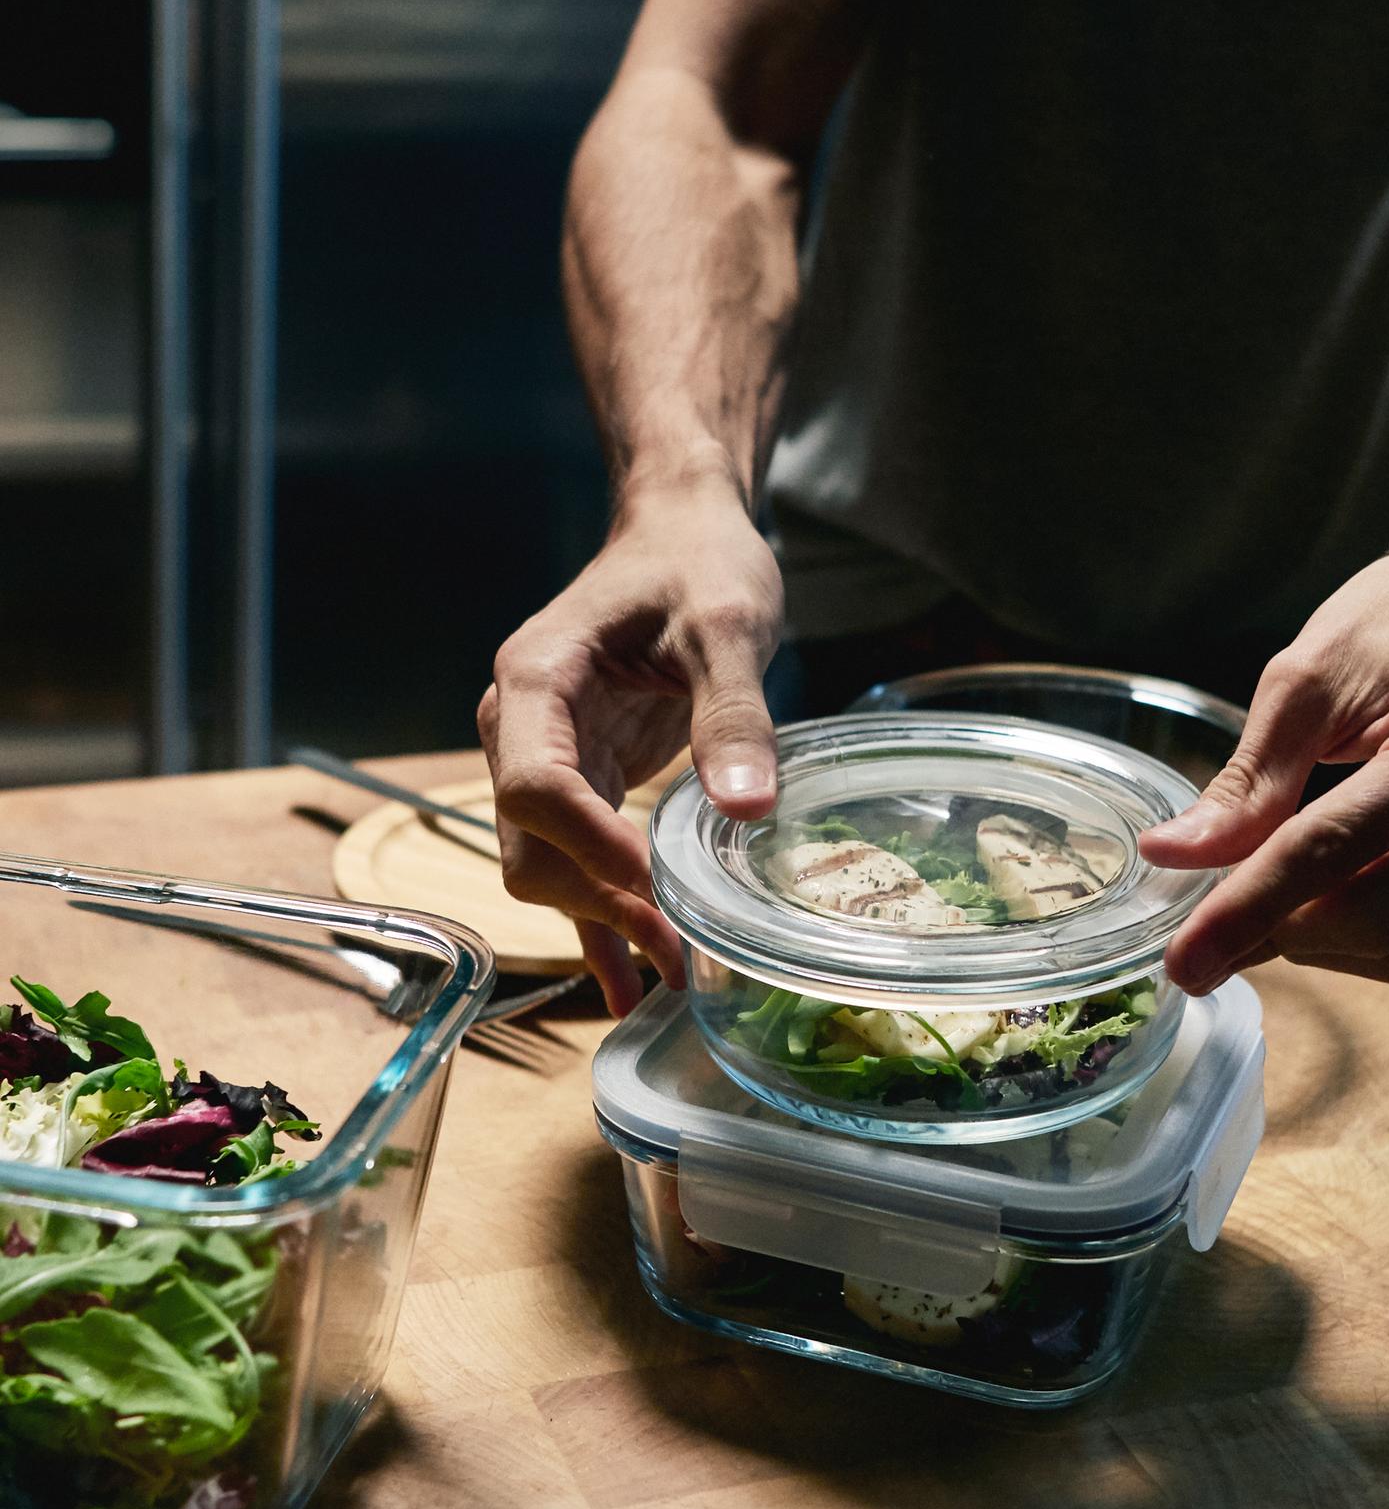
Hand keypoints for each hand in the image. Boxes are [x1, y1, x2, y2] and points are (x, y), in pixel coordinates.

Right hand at [478, 483, 782, 1015]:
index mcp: (537, 681)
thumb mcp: (727, 625)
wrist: (682, 530)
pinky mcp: (582, 778)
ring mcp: (545, 755)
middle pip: (530, 842)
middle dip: (598, 898)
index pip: (537, 786)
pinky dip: (602, 917)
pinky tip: (632, 976)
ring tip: (669, 977)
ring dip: (602, 920)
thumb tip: (748, 809)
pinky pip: (577, 861)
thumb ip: (732, 715)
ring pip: (546, 865)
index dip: (591, 847)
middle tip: (681, 945)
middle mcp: (521, 726)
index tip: (657, 885)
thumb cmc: (697, 559)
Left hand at [1139, 553, 1388, 991]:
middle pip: (1358, 918)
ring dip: (1319, 939)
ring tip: (1284, 889)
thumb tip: (1169, 852)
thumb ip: (1251, 778)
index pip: (1324, 851)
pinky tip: (1330, 899)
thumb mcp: (1314, 681)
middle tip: (1222, 915)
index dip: (1245, 913)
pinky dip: (1356, 937)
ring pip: (1386, 946)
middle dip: (1279, 927)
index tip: (1183, 965)